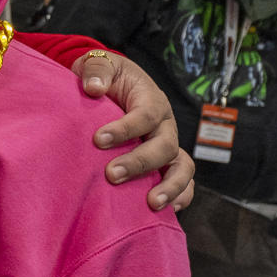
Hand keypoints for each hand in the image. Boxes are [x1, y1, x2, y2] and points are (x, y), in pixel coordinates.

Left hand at [73, 50, 195, 211]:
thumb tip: (94, 87)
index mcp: (151, 100)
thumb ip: (95, 71)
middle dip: (139, 162)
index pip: (145, 116)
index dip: (124, 129)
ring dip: (169, 186)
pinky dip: (179, 197)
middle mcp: (165, 125)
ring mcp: (167, 145)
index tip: (98, 139)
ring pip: (182, 167)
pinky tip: (164, 212)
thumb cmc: (103, 77)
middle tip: (111, 175)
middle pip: (165, 146)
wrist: (107, 85)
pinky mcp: (164, 163)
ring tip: (150, 204)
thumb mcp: (98, 64)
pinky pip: (182, 182)